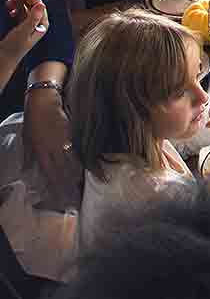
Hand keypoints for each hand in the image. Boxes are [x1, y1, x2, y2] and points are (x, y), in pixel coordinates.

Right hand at [3, 0, 48, 58]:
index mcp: (42, 24)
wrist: (5, 59)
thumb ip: (32, 18)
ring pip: (26, 8)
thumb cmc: (14, 47)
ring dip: (18, 2)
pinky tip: (9, 8)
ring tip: (8, 0)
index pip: (38, 4)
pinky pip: (20, 13)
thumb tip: (41, 4)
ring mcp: (30, 25)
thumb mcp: (23, 32)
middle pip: (32, 5)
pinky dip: (15, 8)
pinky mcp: (22, 26)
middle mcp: (38, 24)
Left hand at [23, 86, 81, 200]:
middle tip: (77, 198)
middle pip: (62, 170)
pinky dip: (87, 160)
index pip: (48, 173)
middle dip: (69, 185)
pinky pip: (80, 151)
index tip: (61, 198)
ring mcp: (64, 141)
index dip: (55, 186)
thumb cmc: (34, 119)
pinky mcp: (73, 134)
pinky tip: (94, 167)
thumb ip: (28, 156)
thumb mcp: (27, 138)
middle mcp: (53, 148)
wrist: (44, 101)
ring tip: (88, 186)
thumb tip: (26, 171)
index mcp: (40, 151)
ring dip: (81, 175)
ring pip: (73, 161)